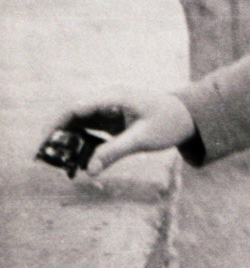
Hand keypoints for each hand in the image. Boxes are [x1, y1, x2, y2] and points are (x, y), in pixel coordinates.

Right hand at [46, 94, 197, 176]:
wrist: (189, 117)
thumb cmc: (169, 122)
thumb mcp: (143, 138)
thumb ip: (115, 152)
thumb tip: (89, 170)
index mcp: (115, 97)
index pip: (75, 108)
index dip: (54, 125)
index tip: (41, 145)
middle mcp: (108, 100)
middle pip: (72, 116)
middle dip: (55, 136)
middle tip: (40, 159)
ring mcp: (108, 110)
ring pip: (78, 124)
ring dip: (66, 142)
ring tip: (56, 164)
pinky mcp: (111, 121)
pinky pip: (89, 131)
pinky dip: (80, 145)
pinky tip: (76, 163)